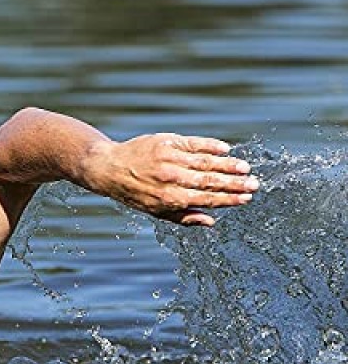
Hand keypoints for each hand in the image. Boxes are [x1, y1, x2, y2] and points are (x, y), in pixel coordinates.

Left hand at [87, 133, 258, 225]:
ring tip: (245, 168)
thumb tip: (211, 222)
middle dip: (234, 183)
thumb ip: (184, 217)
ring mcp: (169, 159)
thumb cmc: (135, 194)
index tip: (246, 198)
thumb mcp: (156, 212)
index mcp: (168, 199)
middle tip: (254, 184)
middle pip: (209, 181)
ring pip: (205, 161)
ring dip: (228, 164)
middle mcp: (170, 179)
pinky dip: (211, 146)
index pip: (205, 199)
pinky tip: (226, 149)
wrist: (110, 168)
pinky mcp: (166, 141)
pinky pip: (194, 143)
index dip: (228, 199)